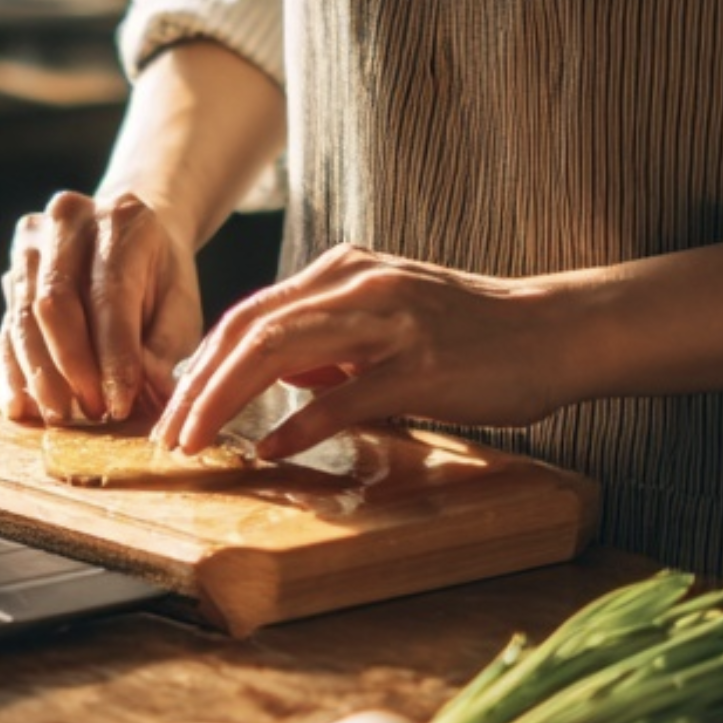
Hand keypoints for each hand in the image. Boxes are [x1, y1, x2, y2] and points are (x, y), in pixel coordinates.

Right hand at [0, 191, 205, 425]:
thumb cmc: (159, 279)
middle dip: (73, 367)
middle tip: (95, 412)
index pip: (109, 294)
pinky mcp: (9, 274)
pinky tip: (19, 407)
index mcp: (121, 219)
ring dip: (41, 375)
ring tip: (62, 417)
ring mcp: (30, 245)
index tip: (121, 403)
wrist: (127, 239)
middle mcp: (67, 220)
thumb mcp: (181, 307)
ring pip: (23, 318)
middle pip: (56, 302)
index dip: (113, 355)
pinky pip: (5, 329)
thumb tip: (148, 392)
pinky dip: (11, 372)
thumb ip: (167, 348)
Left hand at [152, 244, 578, 459]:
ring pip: (280, 354)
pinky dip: (296, 425)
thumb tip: (280, 376)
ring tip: (197, 441)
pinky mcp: (419, 365)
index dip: (204, 360)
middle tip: (168, 433)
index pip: (252, 312)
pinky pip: (342, 397)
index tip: (176, 404)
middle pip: (250, 330)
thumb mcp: (390, 318)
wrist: (554, 330)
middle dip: (198, 385)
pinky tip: (268, 450)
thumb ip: (333, 342)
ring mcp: (388, 322)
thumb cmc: (474, 333)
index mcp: (345, 271)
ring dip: (225, 401)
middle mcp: (358, 285)